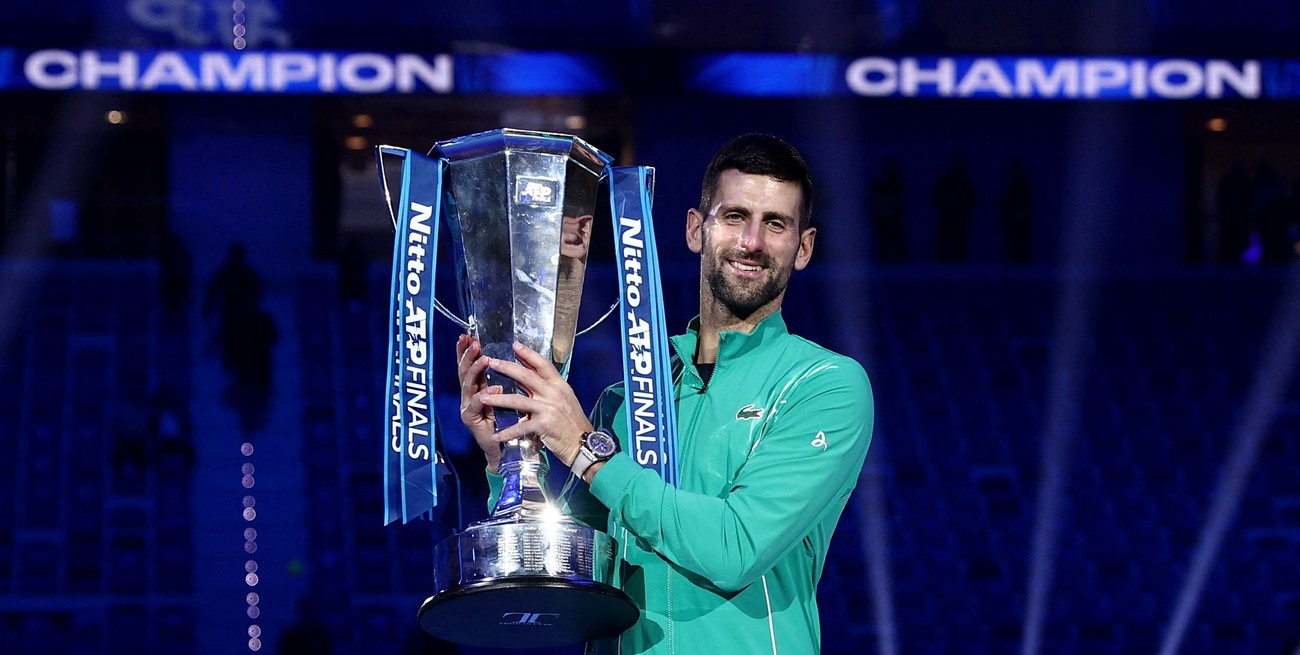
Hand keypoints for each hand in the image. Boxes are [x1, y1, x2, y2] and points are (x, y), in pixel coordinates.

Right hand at [456, 334, 502, 472]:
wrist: (505, 448)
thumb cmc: (507, 421)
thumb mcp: (505, 395)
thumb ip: (502, 378)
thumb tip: (509, 355)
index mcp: (477, 387)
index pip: (470, 365)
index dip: (467, 350)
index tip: (468, 335)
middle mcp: (469, 395)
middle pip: (464, 371)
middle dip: (467, 355)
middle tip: (472, 342)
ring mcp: (467, 407)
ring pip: (467, 386)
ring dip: (475, 371)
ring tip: (483, 359)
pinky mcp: (471, 420)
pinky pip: (475, 406)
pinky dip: (483, 396)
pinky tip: (492, 389)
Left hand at [477, 342, 592, 467]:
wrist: (583, 444)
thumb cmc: (573, 422)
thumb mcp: (564, 399)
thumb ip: (547, 389)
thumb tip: (528, 378)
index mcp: (560, 385)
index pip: (543, 364)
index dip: (528, 354)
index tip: (514, 345)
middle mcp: (554, 394)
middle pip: (526, 376)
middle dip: (506, 368)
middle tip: (491, 362)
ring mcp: (548, 409)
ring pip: (518, 400)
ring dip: (498, 399)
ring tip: (482, 397)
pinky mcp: (543, 425)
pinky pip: (521, 427)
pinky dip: (507, 432)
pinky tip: (496, 436)